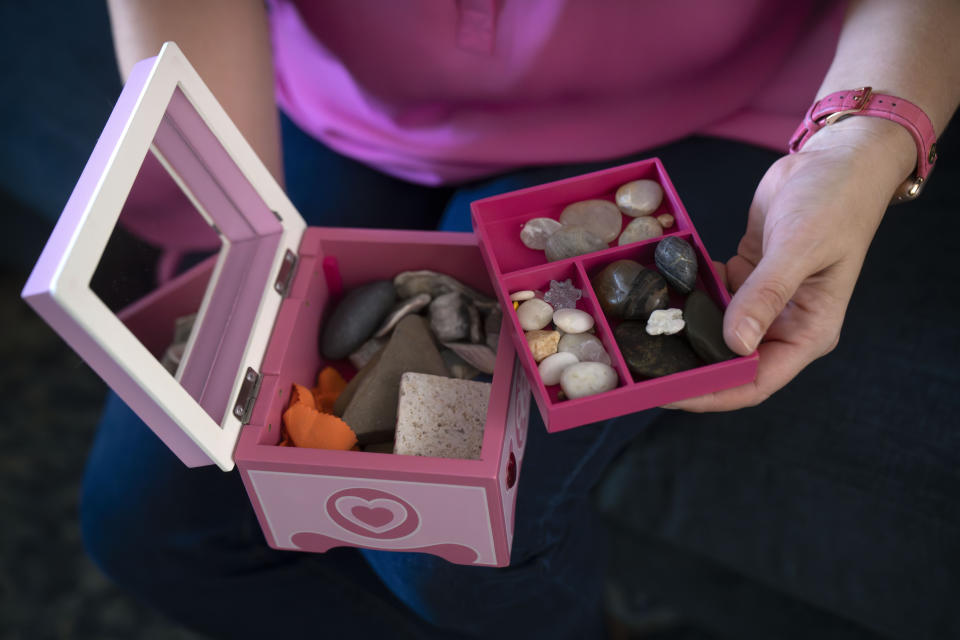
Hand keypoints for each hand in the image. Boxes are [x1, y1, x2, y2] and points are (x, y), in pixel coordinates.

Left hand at [667, 118, 915, 411]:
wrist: (836, 159)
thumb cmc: (834, 203)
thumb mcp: (799, 247)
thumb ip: (766, 294)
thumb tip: (735, 344)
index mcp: (808, 332)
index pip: (755, 382)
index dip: (712, 394)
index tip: (669, 396)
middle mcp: (784, 325)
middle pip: (729, 363)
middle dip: (688, 369)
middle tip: (640, 369)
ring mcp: (763, 302)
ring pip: (715, 332)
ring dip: (682, 334)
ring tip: (639, 336)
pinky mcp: (744, 277)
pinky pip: (710, 298)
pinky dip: (687, 297)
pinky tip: (657, 294)